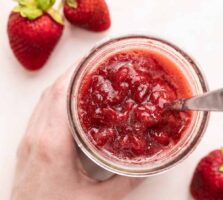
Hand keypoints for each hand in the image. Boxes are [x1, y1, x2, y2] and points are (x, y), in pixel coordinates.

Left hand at [11, 65, 141, 199]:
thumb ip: (124, 183)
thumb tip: (144, 168)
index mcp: (52, 145)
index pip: (62, 95)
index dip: (77, 72)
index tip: (94, 59)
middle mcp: (36, 136)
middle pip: (53, 91)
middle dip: (74, 71)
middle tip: (95, 62)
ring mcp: (29, 139)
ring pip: (45, 99)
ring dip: (64, 83)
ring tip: (86, 75)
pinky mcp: (29, 144)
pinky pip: (42, 110)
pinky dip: (57, 97)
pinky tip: (70, 100)